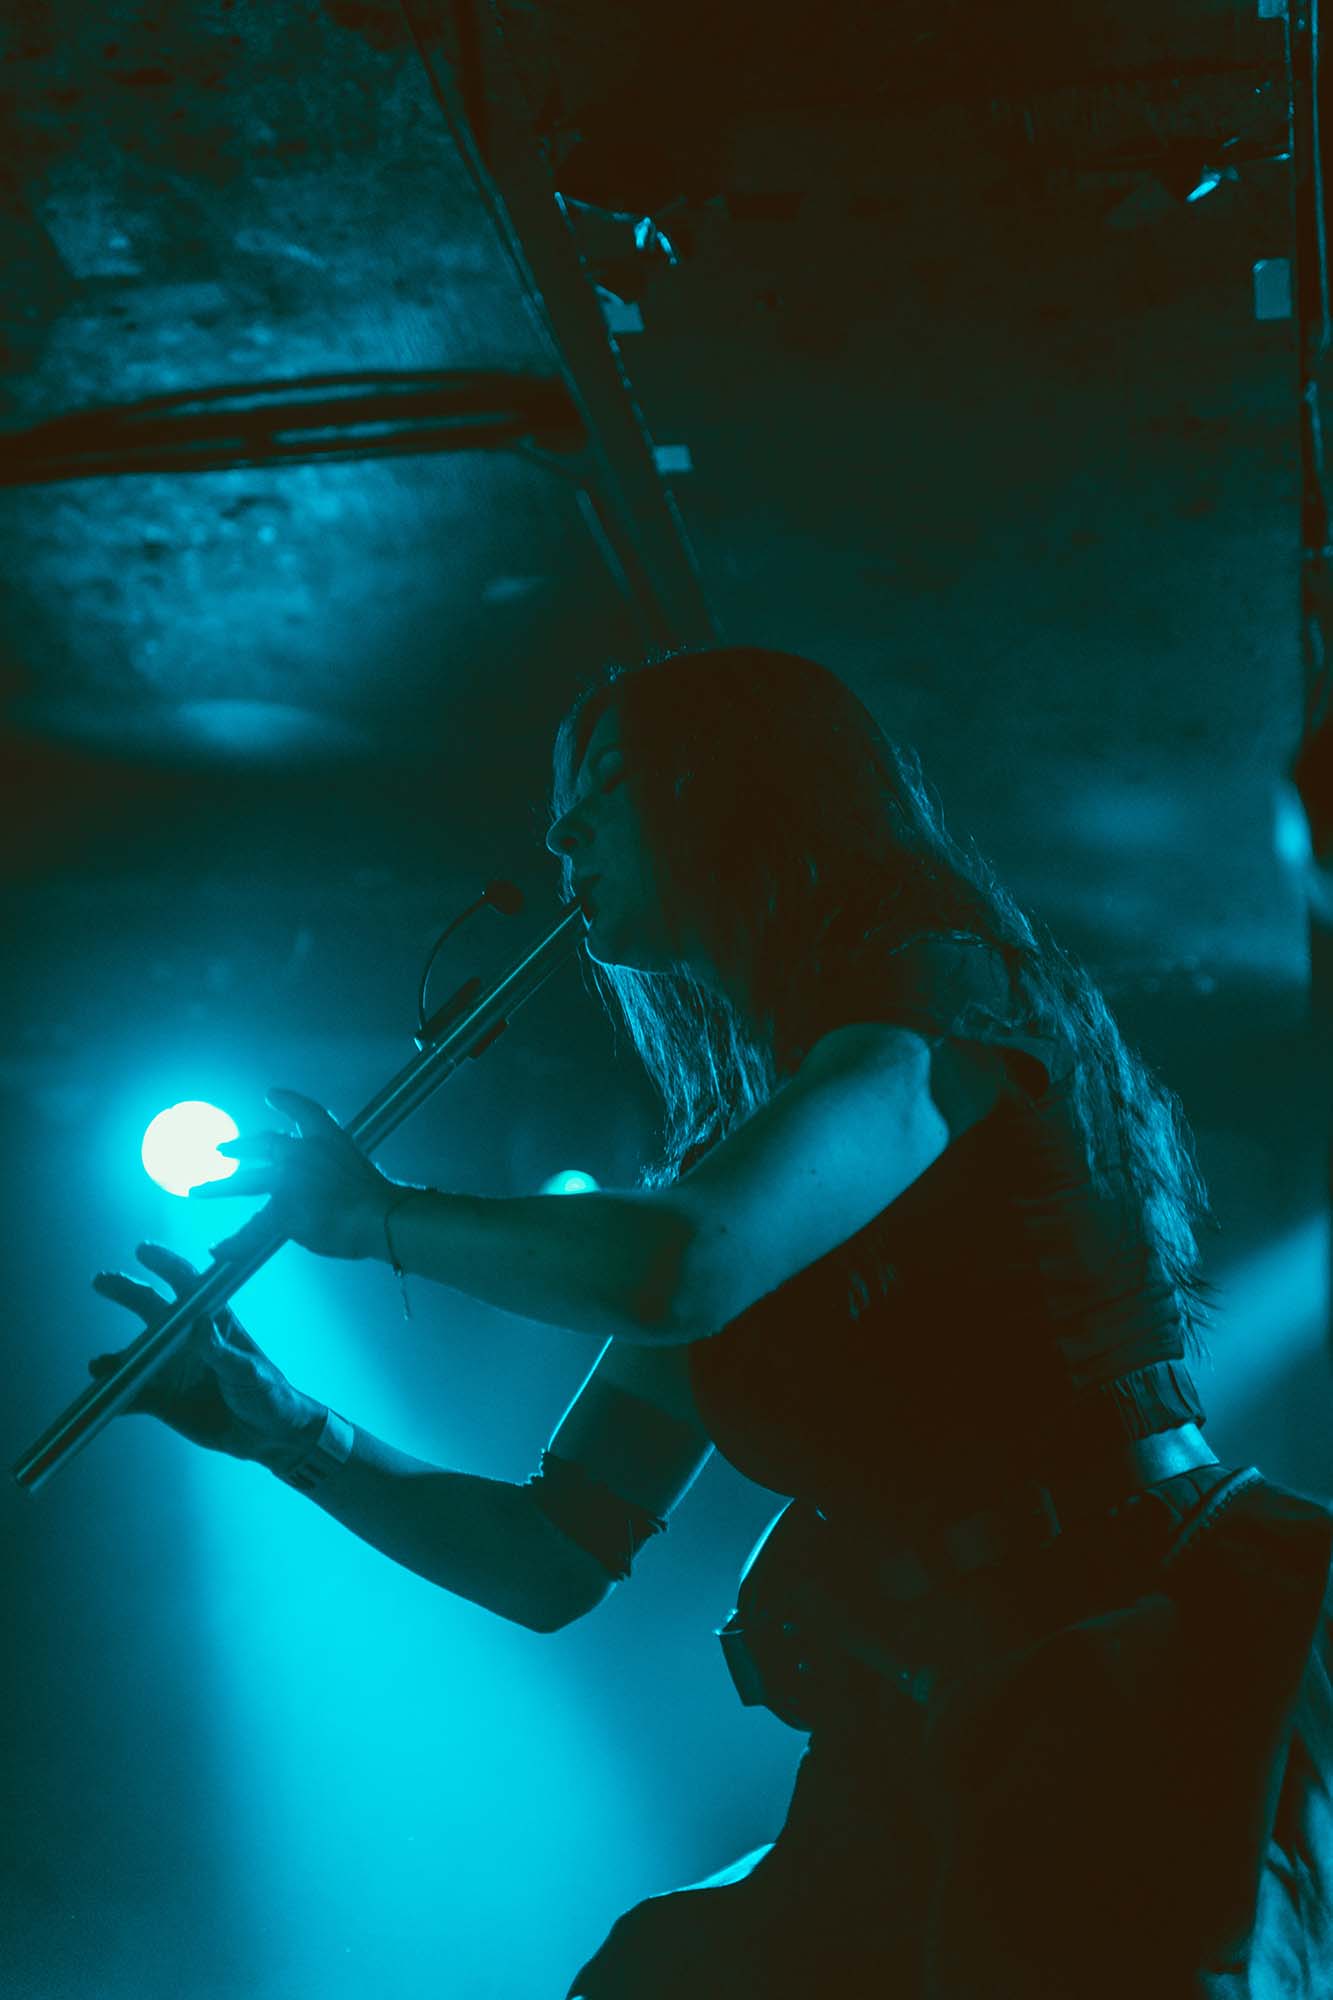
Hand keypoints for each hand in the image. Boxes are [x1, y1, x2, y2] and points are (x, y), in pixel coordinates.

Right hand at [89, 1241, 322, 1465]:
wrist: (266, 1435)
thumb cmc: (269, 1394)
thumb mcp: (249, 1372)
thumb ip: (221, 1350)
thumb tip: (198, 1323)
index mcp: (214, 1322)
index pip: (188, 1284)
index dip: (166, 1264)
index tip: (144, 1251)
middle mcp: (187, 1339)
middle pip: (151, 1308)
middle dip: (126, 1291)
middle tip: (102, 1281)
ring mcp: (173, 1368)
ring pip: (135, 1355)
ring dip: (115, 1358)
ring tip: (100, 1366)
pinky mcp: (163, 1398)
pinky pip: (132, 1394)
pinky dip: (116, 1397)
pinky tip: (104, 1401)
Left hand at [188, 1087, 395, 1261]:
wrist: (377, 1216)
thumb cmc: (378, 1200)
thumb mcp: (364, 1173)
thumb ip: (335, 1176)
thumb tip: (316, 1194)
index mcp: (329, 1139)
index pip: (306, 1112)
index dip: (287, 1102)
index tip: (271, 1095)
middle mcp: (302, 1153)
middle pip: (265, 1143)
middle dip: (241, 1146)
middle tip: (221, 1148)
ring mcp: (287, 1180)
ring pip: (245, 1182)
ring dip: (219, 1186)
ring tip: (197, 1189)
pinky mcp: (280, 1209)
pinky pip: (253, 1228)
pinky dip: (236, 1242)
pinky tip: (219, 1249)